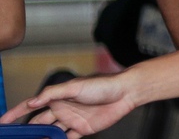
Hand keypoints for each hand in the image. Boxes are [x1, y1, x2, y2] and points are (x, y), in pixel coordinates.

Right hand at [0, 73, 136, 137]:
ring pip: (50, 133)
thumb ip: (52, 93)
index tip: (3, 121)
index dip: (16, 113)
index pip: (32, 106)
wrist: (125, 93)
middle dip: (26, 130)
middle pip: (39, 122)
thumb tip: (32, 102)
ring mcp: (71, 120)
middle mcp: (62, 108)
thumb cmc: (102, 84)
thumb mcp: (75, 86)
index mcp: (57, 97)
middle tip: (14, 137)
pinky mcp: (82, 129)